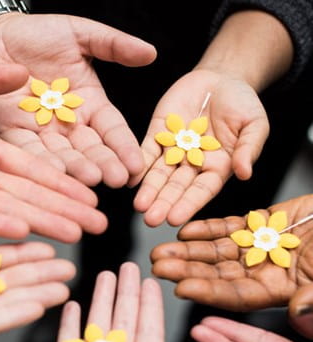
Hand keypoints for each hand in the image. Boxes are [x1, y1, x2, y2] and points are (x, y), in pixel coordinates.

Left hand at [0, 13, 156, 187]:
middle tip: (119, 180)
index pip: (112, 130)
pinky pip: (28, 150)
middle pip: (90, 148)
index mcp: (89, 104)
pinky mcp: (11, 133)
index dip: (125, 147)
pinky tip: (56, 172)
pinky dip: (42, 161)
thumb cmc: (37, 34)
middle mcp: (67, 124)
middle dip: (105, 164)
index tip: (138, 165)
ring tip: (92, 178)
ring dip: (77, 168)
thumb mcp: (80, 35)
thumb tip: (150, 53)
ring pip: (63, 154)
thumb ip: (113, 45)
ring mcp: (41, 131)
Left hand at [0, 64, 106, 242]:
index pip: (30, 167)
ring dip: (39, 220)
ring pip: (2, 206)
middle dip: (64, 208)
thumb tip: (23, 74)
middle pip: (26, 193)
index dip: (62, 180)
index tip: (93, 191)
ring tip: (74, 234)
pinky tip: (19, 230)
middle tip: (100, 224)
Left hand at [133, 69, 268, 225]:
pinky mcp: (158, 134)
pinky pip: (146, 151)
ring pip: (158, 174)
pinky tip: (129, 178)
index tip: (175, 219)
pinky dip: (137, 164)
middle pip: (176, 187)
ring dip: (148, 190)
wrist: (220, 79)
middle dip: (163, 203)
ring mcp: (173, 150)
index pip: (201, 191)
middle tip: (150, 219)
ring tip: (139, 206)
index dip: (188, 204)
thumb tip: (245, 173)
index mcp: (217, 167)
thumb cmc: (243, 103)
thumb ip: (249, 148)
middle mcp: (192, 164)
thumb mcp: (255, 124)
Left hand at [151, 195, 312, 311]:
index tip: (181, 289)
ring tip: (160, 248)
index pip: (237, 296)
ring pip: (216, 252)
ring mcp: (260, 248)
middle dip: (186, 271)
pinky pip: (228, 228)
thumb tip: (299, 312)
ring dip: (188, 251)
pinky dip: (207, 228)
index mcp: (281, 289)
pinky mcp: (260, 224)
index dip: (209, 293)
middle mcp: (264, 271)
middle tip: (157, 266)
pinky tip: (184, 229)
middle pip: (217, 275)